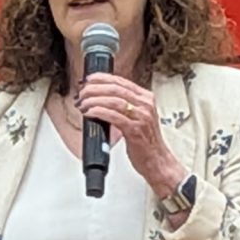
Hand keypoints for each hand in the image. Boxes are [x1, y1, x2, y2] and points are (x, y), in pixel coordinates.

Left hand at [77, 73, 187, 199]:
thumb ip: (124, 105)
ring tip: (83, 103)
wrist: (157, 161)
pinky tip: (90, 113)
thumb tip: (101, 97)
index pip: (121, 81)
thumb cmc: (146, 141)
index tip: (88, 80)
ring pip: (113, 100)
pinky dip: (99, 112)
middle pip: (115, 89)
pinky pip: (113, 116)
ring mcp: (141, 117)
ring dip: (94, 100)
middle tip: (82, 92)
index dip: (102, 78)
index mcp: (146, 98)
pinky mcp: (135, 130)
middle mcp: (145, 105)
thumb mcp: (138, 117)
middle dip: (94, 88)